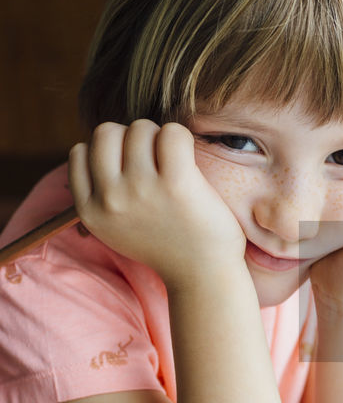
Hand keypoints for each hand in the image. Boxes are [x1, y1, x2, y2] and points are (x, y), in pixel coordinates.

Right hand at [68, 120, 247, 287]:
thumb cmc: (165, 244)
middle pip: (106, 132)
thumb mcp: (115, 228)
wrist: (202, 274)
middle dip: (130, 137)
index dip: (107, 151)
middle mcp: (110, 199)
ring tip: (173, 159)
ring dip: (158, 136)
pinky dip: (181, 136)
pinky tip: (188, 157)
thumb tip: (96, 148)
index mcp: (89, 211)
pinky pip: (172, 133)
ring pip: (139, 128)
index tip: (129, 166)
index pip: (79, 153)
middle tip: (153, 158)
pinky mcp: (176, 183)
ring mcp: (141, 189)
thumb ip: (101, 195)